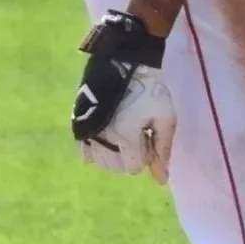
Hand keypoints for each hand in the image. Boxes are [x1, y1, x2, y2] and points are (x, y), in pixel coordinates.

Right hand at [72, 11, 175, 184]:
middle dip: (130, 155)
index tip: (148, 137)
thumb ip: (162, 150)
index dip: (145, 154)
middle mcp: (103, 140)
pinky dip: (95, 150)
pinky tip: (105, 138)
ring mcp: (89, 132)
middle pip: (117, 167)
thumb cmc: (149, 90)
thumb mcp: (164, 118)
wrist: (124, 62)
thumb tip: (161, 181)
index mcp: (126, 139)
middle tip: (137, 133)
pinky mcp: (80, 124)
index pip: (134, 167)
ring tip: (123, 132)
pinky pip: (84, 151)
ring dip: (114, 154)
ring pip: (101, 161)